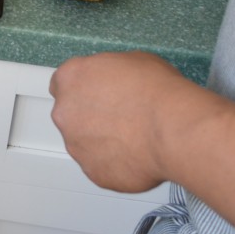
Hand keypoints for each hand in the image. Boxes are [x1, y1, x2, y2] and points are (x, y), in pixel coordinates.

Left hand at [49, 51, 198, 193]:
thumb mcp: (133, 61)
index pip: (62, 84)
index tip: (97, 93)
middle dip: (91, 116)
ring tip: (135, 137)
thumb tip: (116, 82)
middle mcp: (65, 113)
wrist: (172, 129)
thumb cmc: (156, 92)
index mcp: (70, 78)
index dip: (83, 89)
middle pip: (71, 115)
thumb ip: (111, 73)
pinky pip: (102, 167)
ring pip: (84, 143)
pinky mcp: (93, 172)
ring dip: (103, 141)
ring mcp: (76, 146)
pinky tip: (138, 154)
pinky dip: (116, 163)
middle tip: (121, 116)